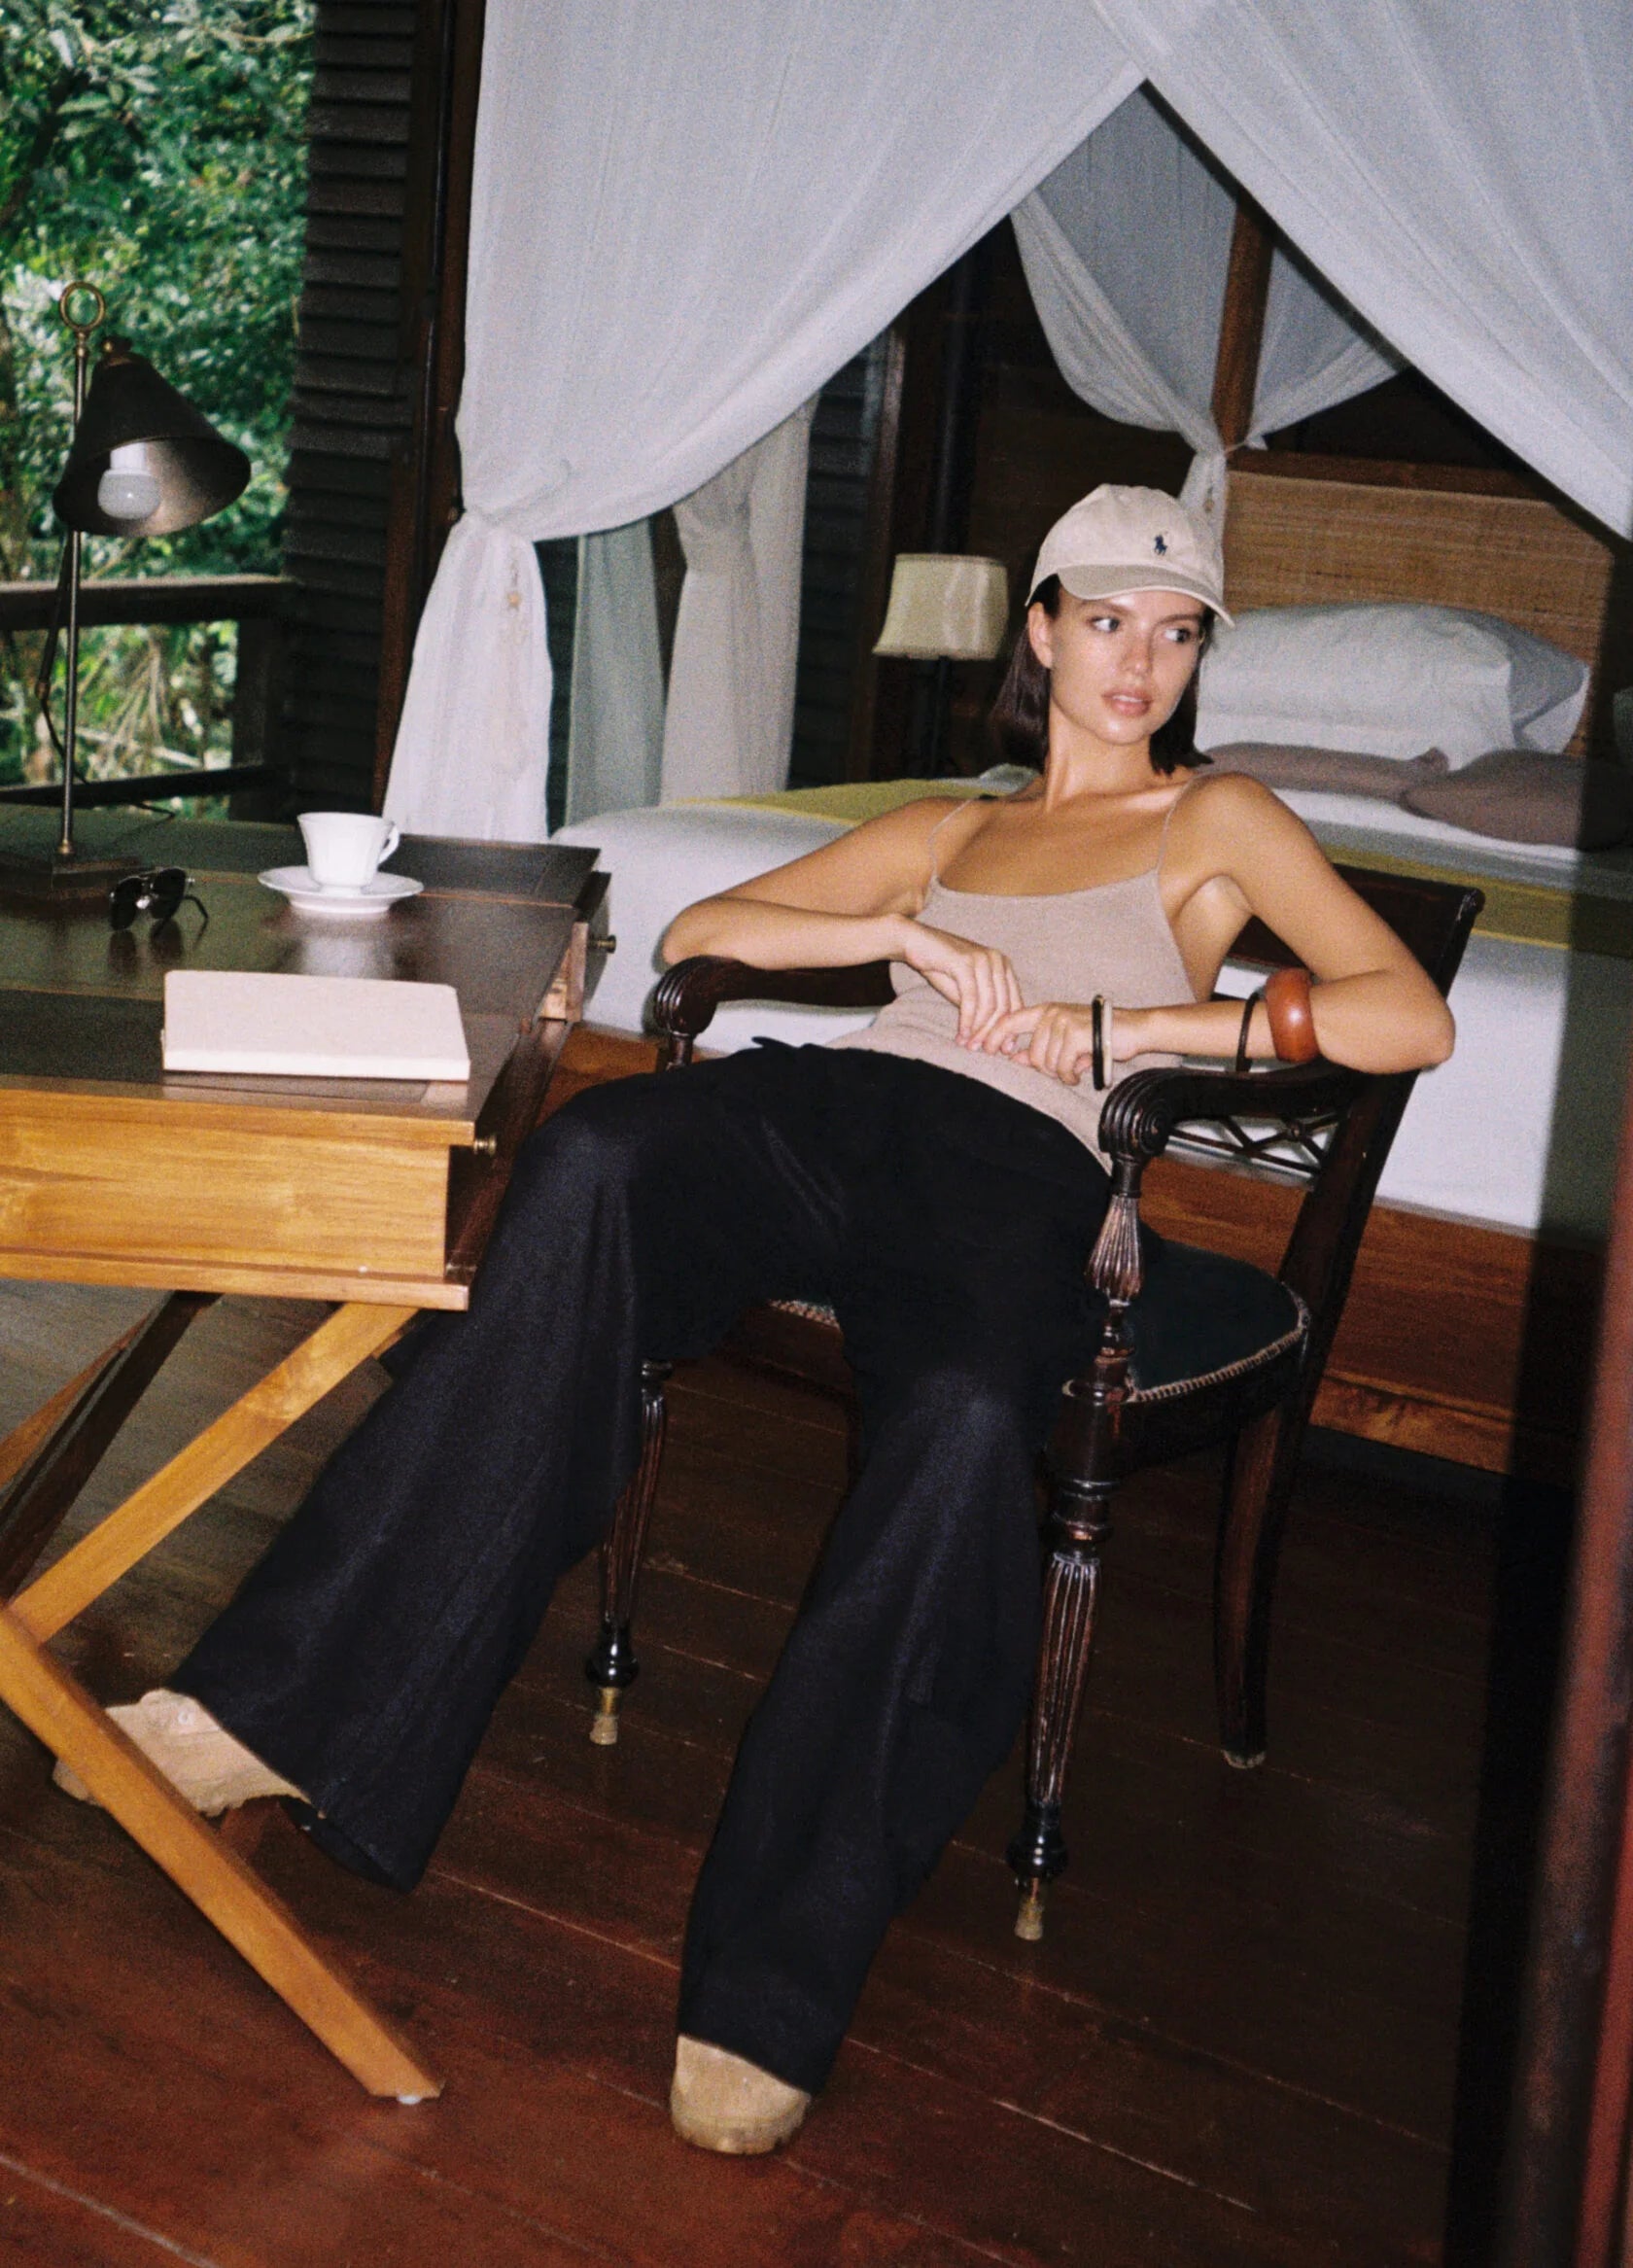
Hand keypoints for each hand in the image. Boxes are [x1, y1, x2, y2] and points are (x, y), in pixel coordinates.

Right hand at [897, 920, 1024, 1045]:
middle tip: (983, 1051)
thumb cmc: (941, 968)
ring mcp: (984, 960)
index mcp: (1004, 966)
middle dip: (993, 1032)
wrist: (915, 943)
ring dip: (979, 1029)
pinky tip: (961, 1033)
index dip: (1009, 1028)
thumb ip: (982, 1009)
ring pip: (989, 1005)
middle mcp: (998, 961)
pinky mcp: (966, 963)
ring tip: (969, 1045)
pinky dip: (967, 1019)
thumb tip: (996, 1040)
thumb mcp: (966, 991)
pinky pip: (971, 998)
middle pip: (1003, 1006)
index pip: (1015, 1002)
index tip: (1001, 1050)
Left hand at [978, 1002, 1156, 1086]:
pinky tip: (1080, 1072)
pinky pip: (1062, 1067)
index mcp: (1046, 1011)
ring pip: (1046, 1063)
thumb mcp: (1065, 1039)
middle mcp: (1051, 1013)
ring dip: (1061, 1073)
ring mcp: (1063, 1023)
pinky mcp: (1075, 1035)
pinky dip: (1070, 1075)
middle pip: (1032, 1055)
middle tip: (1063, 1070)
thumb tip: (1015, 1059)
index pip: (1009, 1020)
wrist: (1132, 1028)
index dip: (992, 1035)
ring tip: (1075, 1069)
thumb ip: (1039, 1047)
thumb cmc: (1098, 1035)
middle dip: (1046, 1069)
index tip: (981, 1048)